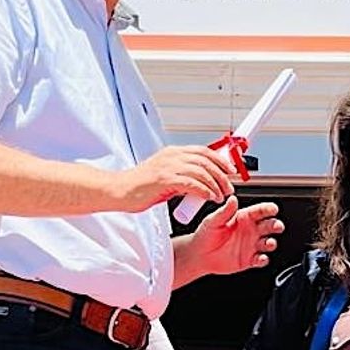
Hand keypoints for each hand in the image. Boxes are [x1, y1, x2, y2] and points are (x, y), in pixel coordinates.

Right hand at [116, 145, 236, 212]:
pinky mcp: (164, 180)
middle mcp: (172, 156)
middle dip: (222, 174)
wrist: (119, 191)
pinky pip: (192, 183)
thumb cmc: (140, 186)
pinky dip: (205, 191)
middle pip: (206, 160)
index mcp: (172, 153)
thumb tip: (200, 182)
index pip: (203, 151)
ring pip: (202, 171)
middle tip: (229, 186)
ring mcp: (168, 167)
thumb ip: (182, 175)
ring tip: (221, 195)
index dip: (220, 159)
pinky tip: (210, 197)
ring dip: (216, 184)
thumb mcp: (165, 175)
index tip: (231, 170)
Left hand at [189, 196, 284, 274]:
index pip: (260, 211)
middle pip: (270, 226)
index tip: (273, 209)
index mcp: (244, 218)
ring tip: (268, 243)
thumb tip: (232, 199)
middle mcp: (251, 230)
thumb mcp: (213, 221)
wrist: (200, 255)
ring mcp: (252, 245)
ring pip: (268, 243)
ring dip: (271, 243)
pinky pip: (261, 260)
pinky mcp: (249, 260)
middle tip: (276, 226)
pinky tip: (260, 258)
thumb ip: (224, 211)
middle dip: (276, 225)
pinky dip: (263, 259)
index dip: (268, 209)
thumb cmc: (206, 235)